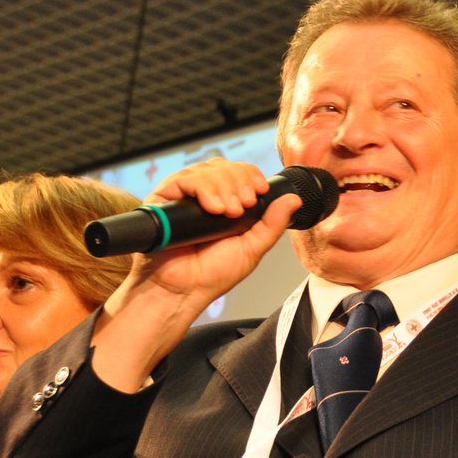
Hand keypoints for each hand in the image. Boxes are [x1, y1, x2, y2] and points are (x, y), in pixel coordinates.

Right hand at [92, 159, 300, 391]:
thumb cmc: (211, 275)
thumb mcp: (252, 248)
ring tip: (227, 213)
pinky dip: (204, 189)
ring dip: (224, 186)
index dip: (250, 175)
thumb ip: (272, 223)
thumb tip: (293, 199)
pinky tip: (213, 208)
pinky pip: (184, 179)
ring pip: (207, 169)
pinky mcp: (163, 199)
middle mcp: (203, 196)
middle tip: (243, 206)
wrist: (182, 291)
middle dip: (239, 181)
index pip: (238, 172)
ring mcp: (183, 197)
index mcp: (225, 203)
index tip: (260, 191)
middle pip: (224, 166)